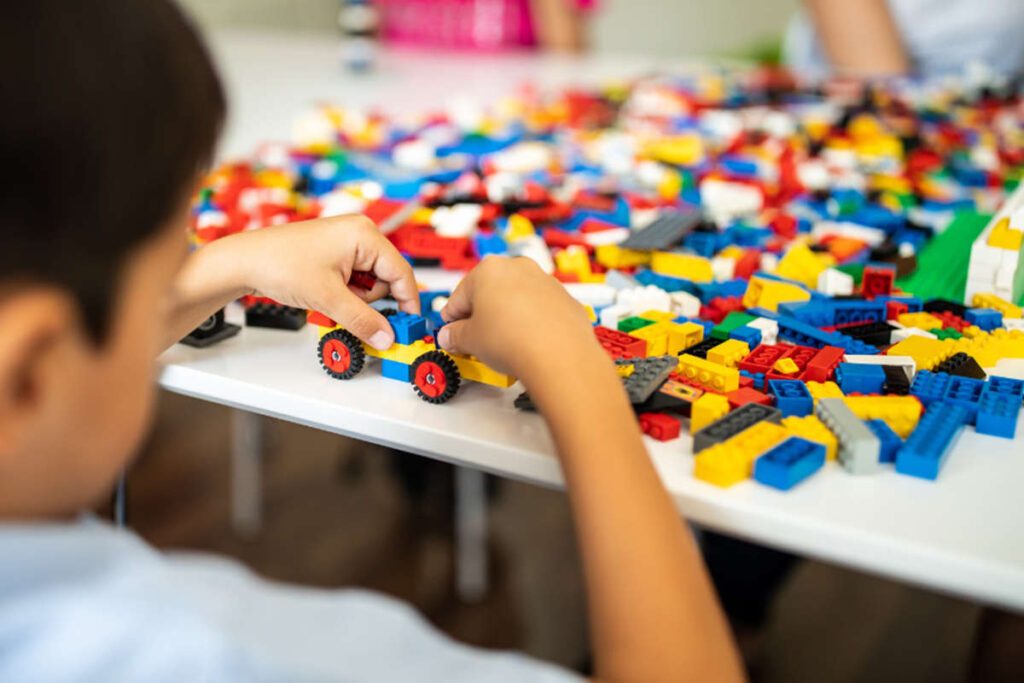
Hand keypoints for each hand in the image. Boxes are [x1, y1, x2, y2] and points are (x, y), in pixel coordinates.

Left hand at [225, 215, 418, 349]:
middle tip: (345, 306)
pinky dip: (345, 293)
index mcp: (365, 234)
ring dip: (355, 298)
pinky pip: (355, 279)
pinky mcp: (335, 253)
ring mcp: (346, 242)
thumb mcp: (328, 298)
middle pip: (387, 279)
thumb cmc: (279, 264)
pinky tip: (325, 293)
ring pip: (370, 282)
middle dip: (369, 300)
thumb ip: (363, 320)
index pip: (402, 272)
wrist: (244, 262)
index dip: (407, 303)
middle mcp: (359, 233)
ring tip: (328, 296)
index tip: (409, 327)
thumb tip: (387, 337)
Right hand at [437, 256, 601, 379]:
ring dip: (506, 319)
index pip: (459, 296)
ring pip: (516, 300)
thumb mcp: (470, 340)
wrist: (558, 355)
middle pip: (489, 293)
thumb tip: (451, 336)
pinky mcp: (564, 300)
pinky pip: (540, 310)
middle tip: (475, 340)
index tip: (451, 332)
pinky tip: (527, 343)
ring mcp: (545, 282)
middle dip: (481, 316)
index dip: (452, 318)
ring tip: (503, 345)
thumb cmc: (515, 340)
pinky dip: (531, 323)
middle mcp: (519, 269)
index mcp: (489, 269)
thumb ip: (455, 336)